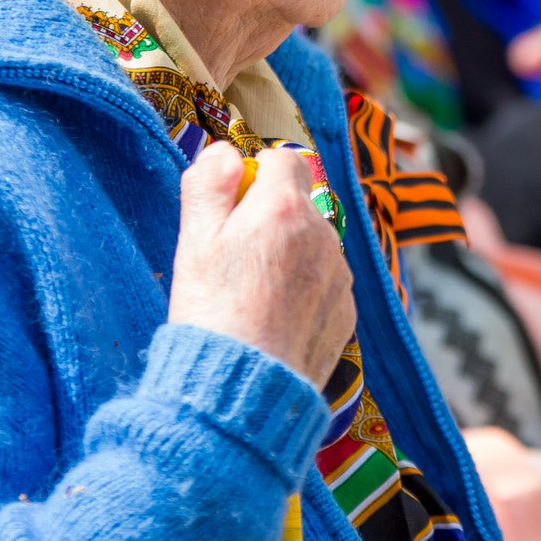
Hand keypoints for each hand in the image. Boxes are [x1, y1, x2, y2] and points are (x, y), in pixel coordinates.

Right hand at [166, 143, 356, 383]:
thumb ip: (209, 182)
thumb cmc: (211, 312)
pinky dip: (304, 292)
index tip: (234, 205)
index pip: (283, 160)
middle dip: (271, 219)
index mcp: (283, 208)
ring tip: (253, 296)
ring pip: (314, 246)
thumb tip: (225, 152)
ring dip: (290, 255)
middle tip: (235, 257)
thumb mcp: (194, 239)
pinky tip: (274, 318)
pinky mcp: (347, 312)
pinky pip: (325, 284)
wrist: (242, 388)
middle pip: (299, 205)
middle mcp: (322, 235)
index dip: (256, 176)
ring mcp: (339, 275)